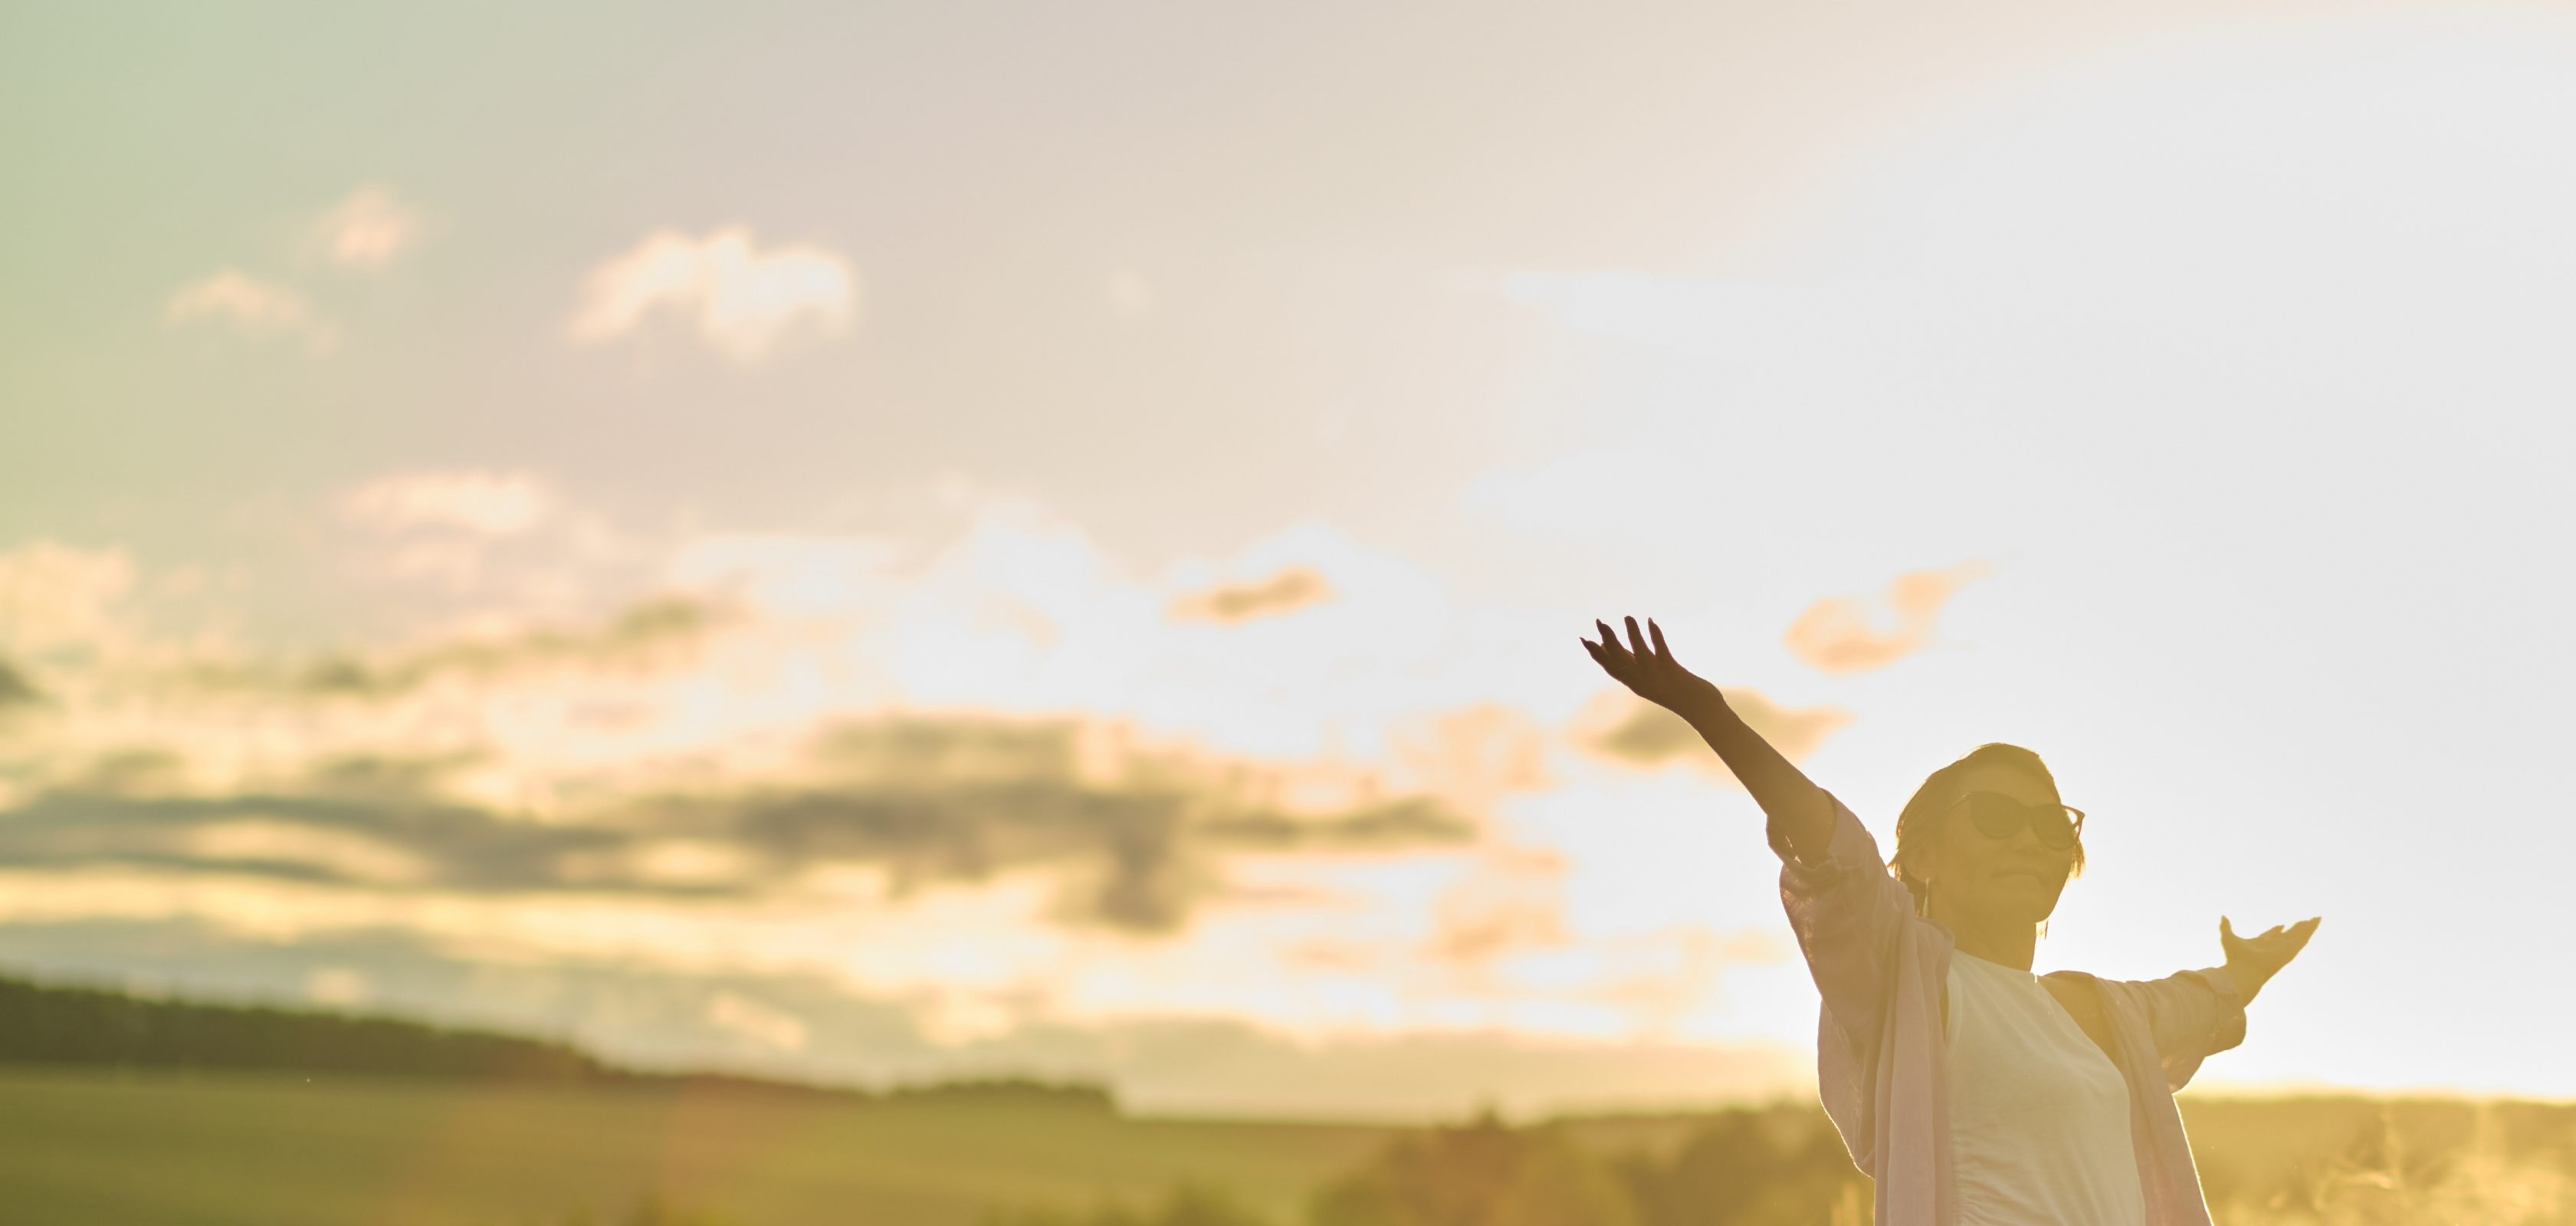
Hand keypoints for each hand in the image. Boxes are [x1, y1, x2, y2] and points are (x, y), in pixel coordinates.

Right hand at [1581, 616, 1723, 718]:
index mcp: (1636, 684)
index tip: (1584, 639)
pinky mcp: (1673, 672)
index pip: (1611, 668)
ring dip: (1633, 635)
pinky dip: (1655, 636)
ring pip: (1640, 655)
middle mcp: (1643, 682)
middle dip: (1608, 640)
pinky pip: (1661, 652)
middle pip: (1620, 660)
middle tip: (1599, 621)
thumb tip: (1621, 652)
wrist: (1702, 710)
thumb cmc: (1678, 692)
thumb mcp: (1652, 679)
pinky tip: (1650, 621)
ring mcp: (1657, 677)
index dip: (1596, 654)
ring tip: (1628, 616)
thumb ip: (1635, 666)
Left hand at [2220, 915, 2319, 1001]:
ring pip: (2298, 936)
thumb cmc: (2234, 958)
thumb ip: (2226, 926)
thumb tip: (2223, 916)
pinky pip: (2302, 939)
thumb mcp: (2228, 937)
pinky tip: (2315, 924)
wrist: (2243, 971)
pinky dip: (2309, 931)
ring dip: (2307, 928)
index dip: (2276, 930)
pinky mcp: (2289, 951)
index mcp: (2261, 944)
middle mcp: (2274, 947)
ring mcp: (2283, 949)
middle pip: (2288, 935)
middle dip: (2296, 928)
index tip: (2282, 925)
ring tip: (2316, 919)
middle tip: (2305, 921)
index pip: (2271, 936)